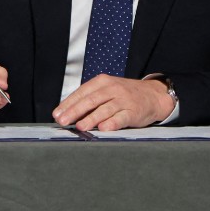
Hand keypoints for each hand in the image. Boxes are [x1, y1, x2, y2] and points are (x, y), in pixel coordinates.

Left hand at [53, 75, 173, 130]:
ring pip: (104, 109)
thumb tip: (67, 113)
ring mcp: (124, 100)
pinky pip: (121, 118)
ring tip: (80, 126)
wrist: (153, 95)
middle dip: (74, 111)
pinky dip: (111, 123)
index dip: (68, 104)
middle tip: (63, 121)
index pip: (81, 92)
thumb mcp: (107, 91)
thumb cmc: (124, 95)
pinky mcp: (133, 112)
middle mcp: (113, 89)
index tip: (57, 114)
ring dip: (91, 118)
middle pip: (91, 100)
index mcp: (102, 82)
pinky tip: (102, 129)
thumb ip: (90, 100)